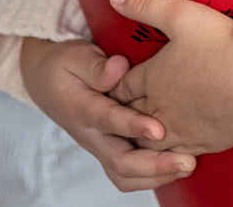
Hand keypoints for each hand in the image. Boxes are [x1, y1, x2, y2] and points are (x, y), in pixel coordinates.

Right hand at [20, 37, 195, 190]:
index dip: (133, 126)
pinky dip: (153, 176)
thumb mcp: (76, 56)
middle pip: (120, 162)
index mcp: (82, 108)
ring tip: (186, 166)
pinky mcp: (110, 151)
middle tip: (185, 162)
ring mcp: (101, 147)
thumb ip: (96, 65)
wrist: (47, 82)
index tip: (158, 129)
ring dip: (156, 176)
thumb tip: (118, 68)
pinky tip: (177, 166)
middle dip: (154, 166)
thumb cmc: (66, 66)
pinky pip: (129, 174)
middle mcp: (92, 135)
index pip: (108, 120)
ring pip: (125, 175)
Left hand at [106, 0, 232, 155]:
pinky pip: (175, 156)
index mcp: (152, 79)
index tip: (105, 86)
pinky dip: (164, 154)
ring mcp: (183, 130)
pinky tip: (166, 149)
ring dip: (139, 137)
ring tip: (134, 133)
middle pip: (128, 118)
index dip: (110, 87)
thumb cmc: (224, 45)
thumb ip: (145, 4)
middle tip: (112, 112)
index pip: (118, 89)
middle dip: (119, 114)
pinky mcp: (205, 143)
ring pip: (148, 142)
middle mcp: (161, 109)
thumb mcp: (181, 15)